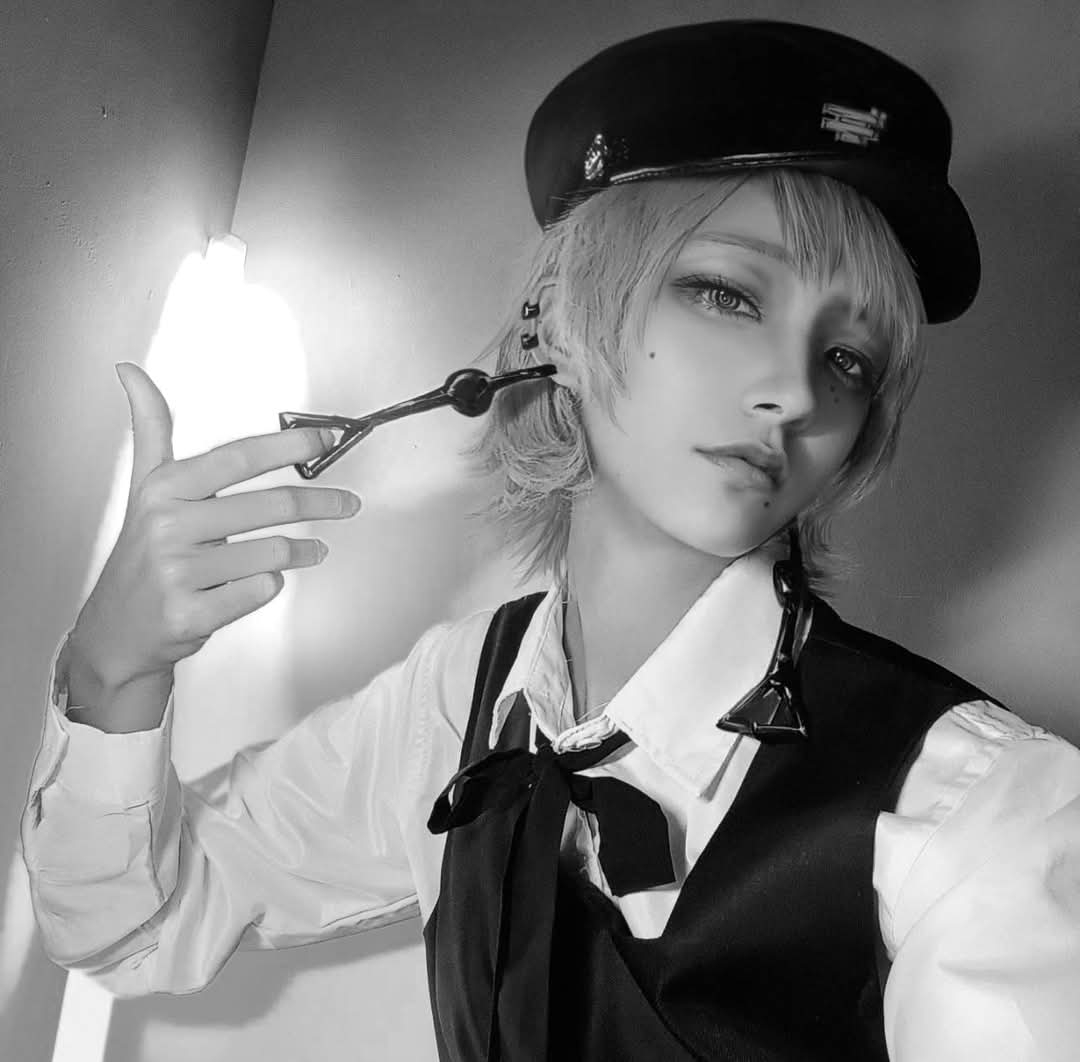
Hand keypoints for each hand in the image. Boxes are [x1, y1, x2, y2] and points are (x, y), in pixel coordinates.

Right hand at [63, 363, 360, 717]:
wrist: (117, 630)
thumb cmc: (143, 555)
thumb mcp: (144, 489)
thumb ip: (150, 429)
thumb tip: (131, 372)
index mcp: (163, 489)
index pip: (239, 457)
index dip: (289, 446)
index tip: (326, 440)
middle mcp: (168, 526)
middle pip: (270, 506)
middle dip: (322, 502)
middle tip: (348, 502)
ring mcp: (177, 573)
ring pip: (272, 553)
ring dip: (303, 552)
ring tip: (314, 550)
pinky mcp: (190, 614)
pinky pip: (261, 590)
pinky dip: (269, 586)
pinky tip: (261, 583)